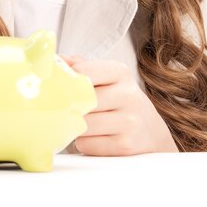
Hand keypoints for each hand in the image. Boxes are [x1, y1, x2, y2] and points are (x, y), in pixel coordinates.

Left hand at [60, 55, 178, 155]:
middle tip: (69, 109)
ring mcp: (129, 121)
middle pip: (81, 101)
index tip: (62, 86)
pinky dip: (85, 143)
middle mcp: (128, 94)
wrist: (150, 131)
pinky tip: (95, 138)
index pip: (83, 71)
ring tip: (85, 123)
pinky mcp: (125, 146)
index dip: (67, 80)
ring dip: (76, 127)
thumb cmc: (119, 100)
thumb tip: (56, 60)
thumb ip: (81, 66)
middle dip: (71, 107)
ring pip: (83, 124)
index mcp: (120, 72)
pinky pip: (88, 145)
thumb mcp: (107, 77)